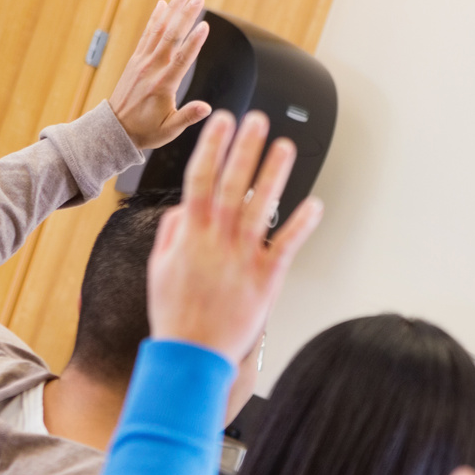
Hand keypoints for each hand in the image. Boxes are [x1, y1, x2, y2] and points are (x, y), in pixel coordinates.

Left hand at [108, 0, 214, 149]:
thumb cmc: (146, 130)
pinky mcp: (136, 60)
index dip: (194, 42)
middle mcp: (151, 69)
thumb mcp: (170, 129)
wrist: (116, 128)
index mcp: (163, 85)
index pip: (182, 59)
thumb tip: (207, 108)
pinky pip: (147, 34)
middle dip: (186, 15)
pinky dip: (155, 18)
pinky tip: (162, 5)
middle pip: (171, 36)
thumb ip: (188, 116)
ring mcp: (142, 61)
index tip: (205, 25)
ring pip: (159, 30)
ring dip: (172, 10)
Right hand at [147, 110, 322, 361]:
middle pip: (233, 183)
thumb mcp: (159, 268)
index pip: (200, 178)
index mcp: (189, 234)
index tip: (222, 121)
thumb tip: (184, 209)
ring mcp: (243, 258)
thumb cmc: (176, 314)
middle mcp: (217, 240)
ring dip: (274, 174)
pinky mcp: (266, 278)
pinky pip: (286, 245)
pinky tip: (314, 203)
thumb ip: (171, 233)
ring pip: (262, 206)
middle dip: (245, 148)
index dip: (212, 147)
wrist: (193, 354)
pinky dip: (301, 224)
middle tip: (258, 121)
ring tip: (286, 147)